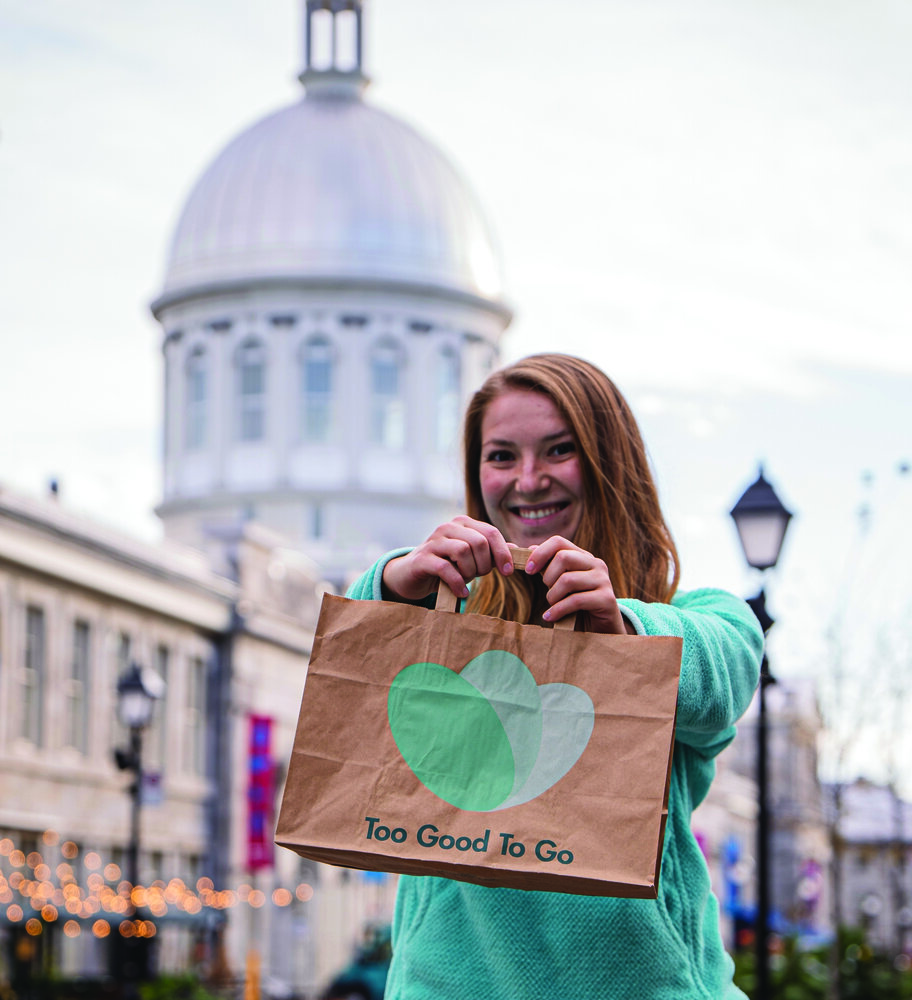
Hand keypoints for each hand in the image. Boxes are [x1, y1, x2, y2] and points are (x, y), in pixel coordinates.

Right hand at [382, 516, 515, 602]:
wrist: (411, 575)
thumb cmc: (446, 565)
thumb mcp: (470, 558)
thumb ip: (490, 551)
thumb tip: (516, 549)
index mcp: (462, 523)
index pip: (491, 532)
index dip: (503, 553)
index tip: (508, 571)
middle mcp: (447, 527)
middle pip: (479, 542)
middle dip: (484, 564)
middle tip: (478, 576)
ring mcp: (433, 541)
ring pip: (463, 551)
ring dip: (470, 572)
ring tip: (466, 582)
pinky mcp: (422, 558)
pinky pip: (446, 568)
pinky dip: (458, 583)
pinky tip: (461, 592)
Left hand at [524, 536, 632, 634]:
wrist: (601, 630)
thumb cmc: (576, 606)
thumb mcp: (559, 584)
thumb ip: (544, 567)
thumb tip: (521, 548)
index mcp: (583, 557)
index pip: (558, 542)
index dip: (540, 553)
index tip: (528, 570)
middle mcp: (596, 564)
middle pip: (563, 557)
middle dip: (548, 577)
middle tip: (548, 593)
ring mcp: (603, 580)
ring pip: (568, 580)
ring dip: (553, 596)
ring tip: (552, 606)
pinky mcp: (607, 599)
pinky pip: (576, 600)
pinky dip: (558, 610)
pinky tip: (550, 617)